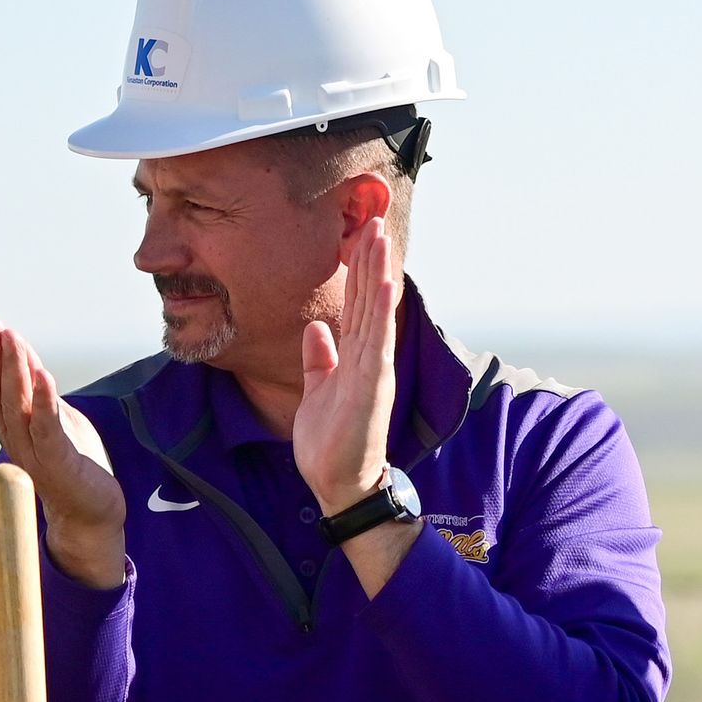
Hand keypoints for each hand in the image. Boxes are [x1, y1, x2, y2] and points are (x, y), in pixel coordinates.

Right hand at [0, 316, 127, 589]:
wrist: (90, 512)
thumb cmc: (73, 461)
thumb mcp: (53, 414)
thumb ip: (35, 387)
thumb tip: (20, 349)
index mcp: (11, 426)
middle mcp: (14, 438)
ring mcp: (33, 452)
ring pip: (16, 405)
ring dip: (13, 369)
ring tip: (11, 337)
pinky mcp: (58, 462)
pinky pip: (47, 427)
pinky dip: (43, 399)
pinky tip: (42, 373)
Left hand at [296, 216, 411, 592]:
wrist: (337, 482)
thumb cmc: (331, 442)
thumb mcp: (316, 390)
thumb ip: (318, 359)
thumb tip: (315, 330)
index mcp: (355, 356)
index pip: (358, 303)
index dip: (358, 269)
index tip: (359, 235)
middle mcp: (369, 356)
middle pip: (370, 298)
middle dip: (370, 259)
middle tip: (373, 219)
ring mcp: (373, 368)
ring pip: (376, 311)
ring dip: (378, 273)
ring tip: (380, 238)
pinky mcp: (372, 384)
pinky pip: (378, 341)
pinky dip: (383, 311)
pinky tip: (386, 284)